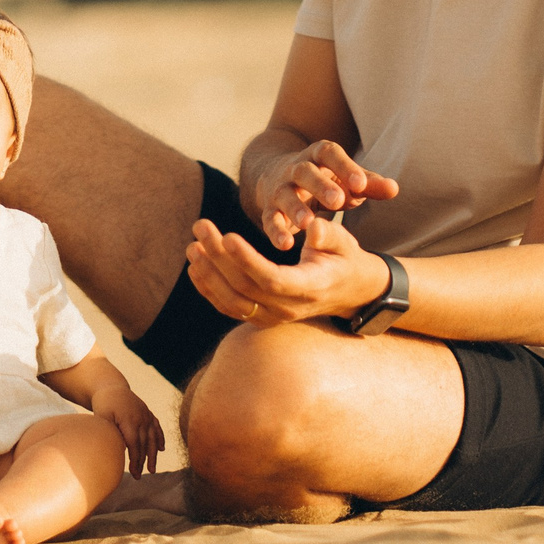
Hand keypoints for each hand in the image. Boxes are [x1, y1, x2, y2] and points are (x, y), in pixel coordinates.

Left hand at [92, 386, 165, 475]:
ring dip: (153, 455)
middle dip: (143, 462)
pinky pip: (157, 427)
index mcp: (129, 420)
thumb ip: (110, 433)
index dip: (136, 460)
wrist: (111, 387)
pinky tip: (161, 449)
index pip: (135, 444)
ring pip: (153, 438)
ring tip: (152, 470)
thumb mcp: (102, 418)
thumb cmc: (103, 405)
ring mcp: (146, 415)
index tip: (133, 473)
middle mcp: (141, 418)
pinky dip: (160, 438)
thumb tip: (115, 452)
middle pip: (145, 444)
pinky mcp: (148, 413)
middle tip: (139, 477)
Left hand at [187, 213, 390, 328]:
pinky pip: (231, 308)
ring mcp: (274, 316)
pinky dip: (209, 290)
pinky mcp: (263, 317)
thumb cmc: (344, 259)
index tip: (227, 235)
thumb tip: (312, 226)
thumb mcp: (345, 243)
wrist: (349, 292)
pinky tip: (195, 266)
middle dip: (218, 257)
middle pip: (246, 287)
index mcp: (310, 287)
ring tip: (193, 245)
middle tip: (201, 226)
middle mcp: (289, 308)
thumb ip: (328, 234)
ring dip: (208, 274)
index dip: (247, 260)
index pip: (272, 279)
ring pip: (233, 302)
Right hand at [249, 141, 399, 250]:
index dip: (345, 167)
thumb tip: (394, 189)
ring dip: (295, 208)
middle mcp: (296, 169)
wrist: (276, 175)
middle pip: (305, 172)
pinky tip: (286, 244)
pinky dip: (275, 231)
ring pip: (285, 195)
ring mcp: (280, 188)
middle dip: (320, 186)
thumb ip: (368, 184)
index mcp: (318, 156)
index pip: (330, 154)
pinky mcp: (268, 209)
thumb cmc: (323, 180)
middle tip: (337, 201)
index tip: (361, 184)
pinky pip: (269, 219)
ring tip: (308, 223)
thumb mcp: (346, 179)